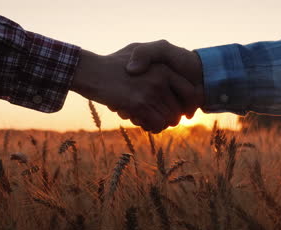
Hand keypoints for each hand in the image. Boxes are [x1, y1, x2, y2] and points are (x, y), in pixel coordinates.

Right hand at [70, 45, 193, 132]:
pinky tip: (144, 125)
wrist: (89, 70)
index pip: (191, 92)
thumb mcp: (137, 51)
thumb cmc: (112, 63)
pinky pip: (157, 124)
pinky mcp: (139, 103)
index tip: (185, 115)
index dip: (189, 107)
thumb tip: (168, 82)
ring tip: (149, 122)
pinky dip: (153, 128)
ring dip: (160, 125)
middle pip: (179, 110)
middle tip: (160, 120)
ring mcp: (151, 91)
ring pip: (170, 120)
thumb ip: (154, 61)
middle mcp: (161, 78)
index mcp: (164, 67)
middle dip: (171, 119)